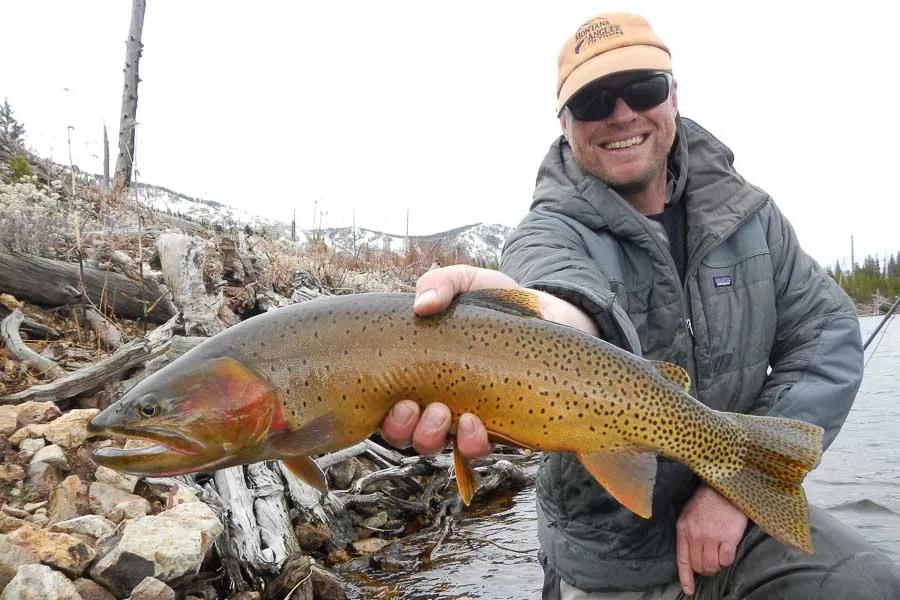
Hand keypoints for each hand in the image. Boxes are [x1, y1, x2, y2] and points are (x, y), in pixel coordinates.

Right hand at [379, 265, 597, 457]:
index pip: (385, 403)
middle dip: (402, 428)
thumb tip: (422, 305)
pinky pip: (476, 448)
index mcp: (417, 371)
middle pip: (403, 433)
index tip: (396, 397)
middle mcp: (433, 399)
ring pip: (433, 445)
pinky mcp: (497, 427)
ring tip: (444, 412)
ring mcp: (464, 417)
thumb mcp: (465, 282)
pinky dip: (472, 442)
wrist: (548, 318)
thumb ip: (440, 282)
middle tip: (414, 406)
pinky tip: (477, 423)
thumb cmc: (496, 303)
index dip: (383, 412)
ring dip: (430, 436)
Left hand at [676, 484, 747, 595]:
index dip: (685, 577)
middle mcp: (695, 535)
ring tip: (720, 553)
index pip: (682, 559)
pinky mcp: (728, 537)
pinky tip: (728, 548)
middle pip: (699, 566)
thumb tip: (691, 555)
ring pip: (712, 566)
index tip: (689, 590)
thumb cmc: (707, 501)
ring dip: (717, 564)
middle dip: (705, 568)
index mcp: (683, 529)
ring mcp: (711, 537)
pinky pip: (726, 560)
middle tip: (712, 558)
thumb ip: (688, 533)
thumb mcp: (689, 514)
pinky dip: (728, 559)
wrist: (725, 487)